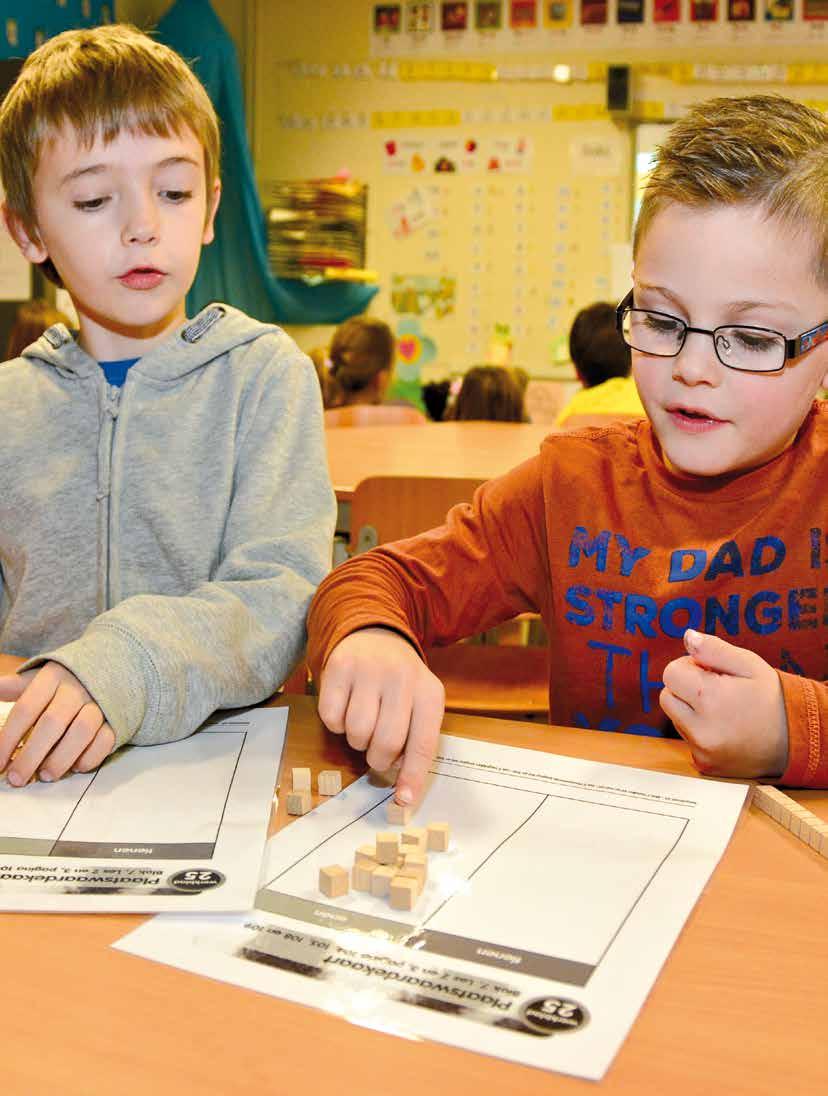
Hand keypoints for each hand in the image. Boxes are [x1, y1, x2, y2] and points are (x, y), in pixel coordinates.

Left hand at [0, 662, 114, 785]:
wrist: (113, 669)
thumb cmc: (67, 680)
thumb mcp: (40, 678)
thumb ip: (15, 688)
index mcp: (52, 678)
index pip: (26, 709)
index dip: (9, 738)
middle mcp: (77, 689)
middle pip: (52, 723)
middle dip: (31, 755)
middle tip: (18, 779)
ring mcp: (100, 704)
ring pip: (81, 732)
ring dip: (61, 759)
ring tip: (46, 776)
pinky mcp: (117, 718)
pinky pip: (105, 740)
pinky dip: (90, 758)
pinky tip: (76, 768)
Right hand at [317, 627, 444, 806]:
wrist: (374, 636)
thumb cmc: (399, 684)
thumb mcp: (419, 705)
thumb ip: (416, 744)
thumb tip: (403, 795)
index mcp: (429, 693)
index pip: (423, 744)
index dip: (412, 776)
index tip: (402, 800)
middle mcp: (402, 678)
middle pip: (386, 742)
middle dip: (378, 758)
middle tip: (376, 751)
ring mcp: (370, 670)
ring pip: (357, 732)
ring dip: (356, 739)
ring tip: (364, 723)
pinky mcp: (340, 667)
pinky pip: (331, 718)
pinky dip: (336, 724)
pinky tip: (347, 706)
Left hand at [659, 629, 787, 778]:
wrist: (797, 742)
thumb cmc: (774, 699)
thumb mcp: (750, 665)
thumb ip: (714, 649)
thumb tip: (688, 637)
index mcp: (709, 697)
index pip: (670, 673)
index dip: (689, 667)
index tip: (710, 671)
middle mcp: (701, 728)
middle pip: (667, 696)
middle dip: (685, 688)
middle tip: (716, 689)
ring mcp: (701, 750)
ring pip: (675, 718)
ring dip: (690, 710)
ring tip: (724, 709)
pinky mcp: (704, 764)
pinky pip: (687, 739)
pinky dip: (699, 731)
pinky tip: (724, 728)